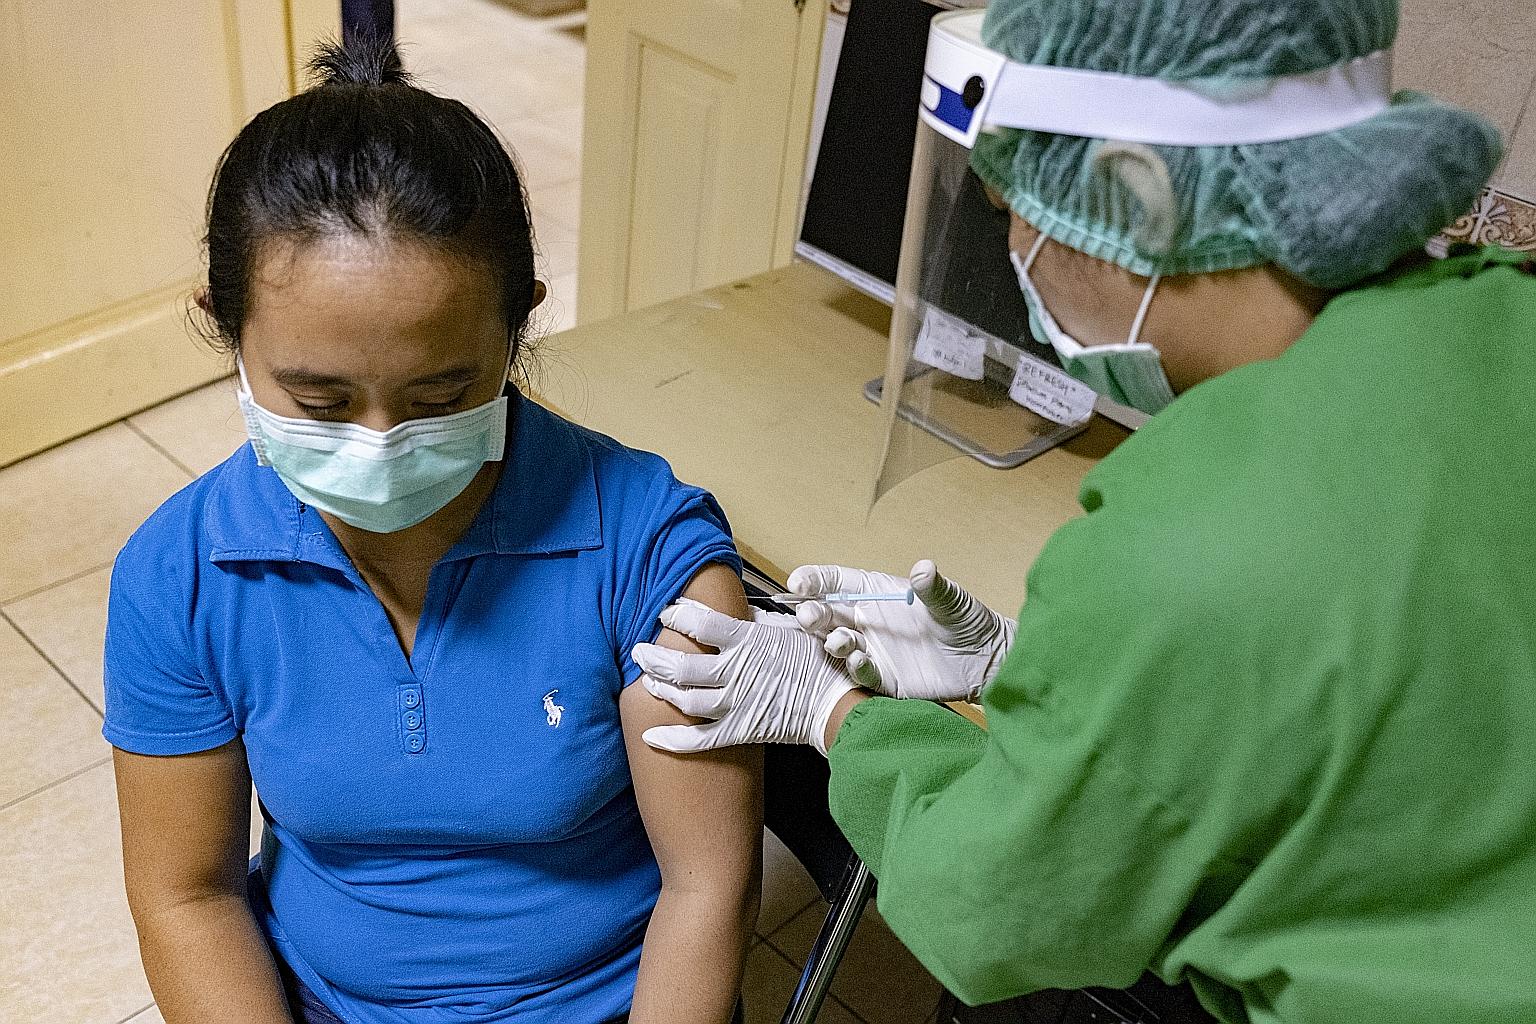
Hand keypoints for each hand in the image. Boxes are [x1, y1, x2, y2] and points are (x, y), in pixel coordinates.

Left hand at [632, 601, 858, 755]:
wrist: (834, 702)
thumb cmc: (816, 661)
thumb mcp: (788, 628)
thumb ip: (759, 620)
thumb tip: (740, 609)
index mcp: (747, 641)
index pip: (700, 624)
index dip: (677, 616)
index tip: (666, 613)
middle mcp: (735, 671)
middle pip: (682, 664)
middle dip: (654, 657)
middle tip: (639, 650)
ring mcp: (735, 704)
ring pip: (685, 700)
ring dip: (661, 690)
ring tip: (649, 681)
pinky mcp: (739, 730)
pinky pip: (699, 739)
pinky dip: (673, 741)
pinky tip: (651, 736)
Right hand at [790, 560, 1014, 702]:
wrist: (983, 658)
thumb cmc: (964, 619)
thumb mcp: (951, 599)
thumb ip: (934, 587)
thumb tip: (924, 570)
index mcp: (874, 592)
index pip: (834, 582)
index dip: (814, 581)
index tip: (797, 583)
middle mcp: (866, 620)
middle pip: (827, 614)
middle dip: (813, 614)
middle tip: (809, 616)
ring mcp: (872, 649)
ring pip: (838, 644)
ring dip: (832, 642)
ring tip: (839, 641)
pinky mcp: (883, 677)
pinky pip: (861, 674)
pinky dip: (857, 668)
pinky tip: (861, 661)